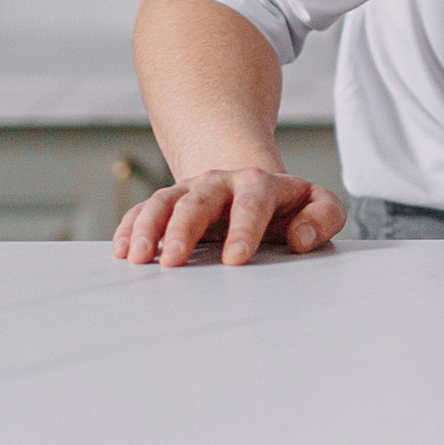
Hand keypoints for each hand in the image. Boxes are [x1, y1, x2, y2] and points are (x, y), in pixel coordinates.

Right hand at [113, 166, 344, 266]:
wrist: (254, 187)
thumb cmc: (289, 208)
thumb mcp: (317, 207)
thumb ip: (323, 218)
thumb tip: (301, 238)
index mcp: (261, 184)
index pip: (253, 201)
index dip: (245, 229)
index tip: (236, 259)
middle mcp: (222, 182)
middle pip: (200, 199)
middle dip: (185, 229)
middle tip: (173, 262)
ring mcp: (192, 191)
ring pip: (166, 201)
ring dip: (148, 228)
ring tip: (136, 258)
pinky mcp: (169, 203)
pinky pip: (144, 211)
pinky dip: (130, 227)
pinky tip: (121, 250)